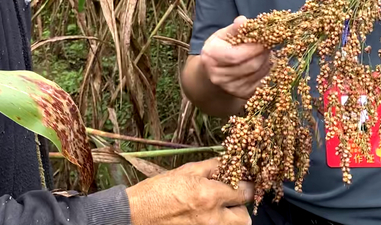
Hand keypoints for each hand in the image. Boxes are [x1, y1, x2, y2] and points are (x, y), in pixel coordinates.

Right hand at [126, 158, 252, 224]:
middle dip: (239, 208)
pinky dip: (216, 224)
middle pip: (244, 219)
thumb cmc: (158, 190)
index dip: (245, 185)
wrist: (135, 214)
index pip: (244, 193)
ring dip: (229, 219)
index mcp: (209, 196)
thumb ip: (212, 167)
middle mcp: (211, 219)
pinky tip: (203, 216)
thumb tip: (231, 162)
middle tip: (229, 199)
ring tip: (216, 209)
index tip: (242, 182)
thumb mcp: (186, 171)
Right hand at [200, 16, 270, 99]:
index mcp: (211, 57)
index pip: (237, 55)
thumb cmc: (219, 49)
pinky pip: (262, 82)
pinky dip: (267, 70)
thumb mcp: (222, 35)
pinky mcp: (243, 94)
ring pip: (259, 73)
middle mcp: (219, 76)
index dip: (254, 47)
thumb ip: (234, 29)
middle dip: (264, 53)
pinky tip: (264, 62)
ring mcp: (231, 88)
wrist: (212, 74)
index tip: (265, 38)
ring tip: (265, 52)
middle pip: (251, 65)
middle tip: (269, 43)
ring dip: (267, 61)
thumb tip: (243, 20)